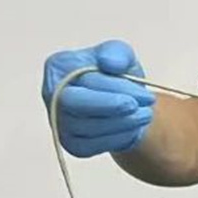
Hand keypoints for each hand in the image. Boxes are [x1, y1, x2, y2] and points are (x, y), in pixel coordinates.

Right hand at [42, 41, 155, 156]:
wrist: (123, 102)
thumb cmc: (116, 75)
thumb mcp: (121, 55)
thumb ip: (117, 52)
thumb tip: (110, 63)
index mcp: (58, 67)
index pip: (80, 78)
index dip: (113, 88)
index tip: (144, 93)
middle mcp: (52, 95)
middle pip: (73, 104)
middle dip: (110, 107)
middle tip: (141, 108)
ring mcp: (59, 122)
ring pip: (87, 127)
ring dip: (122, 123)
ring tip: (145, 115)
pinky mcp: (71, 143)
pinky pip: (93, 146)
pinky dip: (118, 138)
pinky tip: (133, 128)